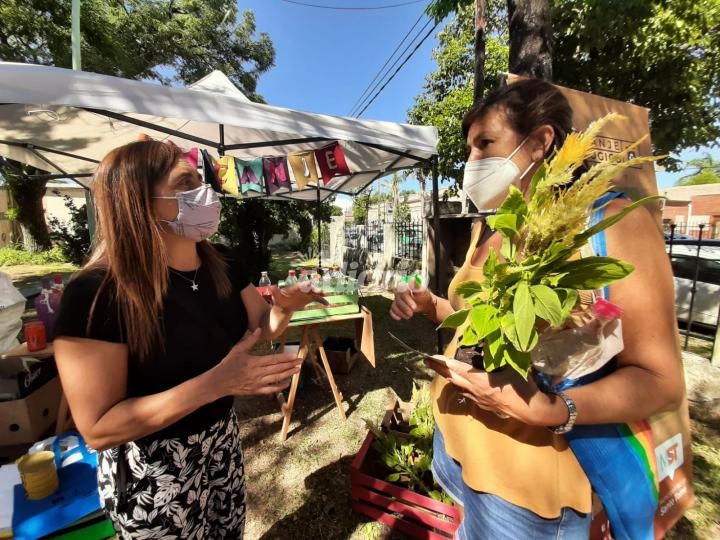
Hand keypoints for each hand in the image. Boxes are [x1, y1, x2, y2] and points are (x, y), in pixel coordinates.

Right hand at [213, 329, 302, 395]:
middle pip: (277, 369)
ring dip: (288, 374)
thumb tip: (258, 330)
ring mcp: (257, 383)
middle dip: (290, 365)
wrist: (219, 382)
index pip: (273, 360)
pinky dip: (279, 387)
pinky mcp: (256, 390)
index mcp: (254, 362)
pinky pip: (270, 389)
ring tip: (297, 370)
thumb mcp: (238, 350)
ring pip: (276, 379)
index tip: (294, 355)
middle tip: (300, 361)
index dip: (285, 358)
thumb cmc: (228, 365)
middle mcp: (258, 373)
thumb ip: (250, 340)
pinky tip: (287, 383)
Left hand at [270, 283, 327, 312]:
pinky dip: (322, 300)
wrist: (284, 306)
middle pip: (310, 288)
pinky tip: (327, 304)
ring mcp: (307, 294)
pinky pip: (317, 299)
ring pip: (314, 293)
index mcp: (295, 288)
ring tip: (325, 295)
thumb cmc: (280, 300)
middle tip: (321, 291)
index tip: (309, 284)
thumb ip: (275, 293)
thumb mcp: (277, 298)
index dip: (305, 285)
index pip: (301, 285)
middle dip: (315, 289)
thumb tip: (271, 287)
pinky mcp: (309, 299)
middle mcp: (302, 290)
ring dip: (320, 294)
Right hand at [390, 279, 432, 319]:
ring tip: (410, 315)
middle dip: (405, 307)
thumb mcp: (423, 292)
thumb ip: (418, 286)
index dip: (406, 298)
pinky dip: (395, 315)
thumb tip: (415, 280)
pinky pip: (392, 310)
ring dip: (401, 312)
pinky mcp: (396, 306)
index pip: (401, 289)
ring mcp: (397, 299)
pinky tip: (400, 318)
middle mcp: (399, 292)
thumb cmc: (423, 296)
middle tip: (413, 312)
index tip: (414, 306)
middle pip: (398, 298)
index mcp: (406, 286)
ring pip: (394, 305)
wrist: (424, 304)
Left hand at [424, 355, 551, 423]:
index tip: (432, 357)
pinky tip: (458, 383)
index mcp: (480, 381)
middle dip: (439, 369)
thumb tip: (492, 339)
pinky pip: (465, 394)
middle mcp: (475, 391)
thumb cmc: (523, 387)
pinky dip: (459, 386)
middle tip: (427, 361)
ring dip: (448, 378)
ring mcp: (478, 400)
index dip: (444, 362)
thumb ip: (501, 354)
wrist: (532, 411)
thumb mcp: (512, 366)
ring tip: (440, 369)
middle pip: (452, 379)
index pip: (457, 369)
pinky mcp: (483, 405)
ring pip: (458, 387)